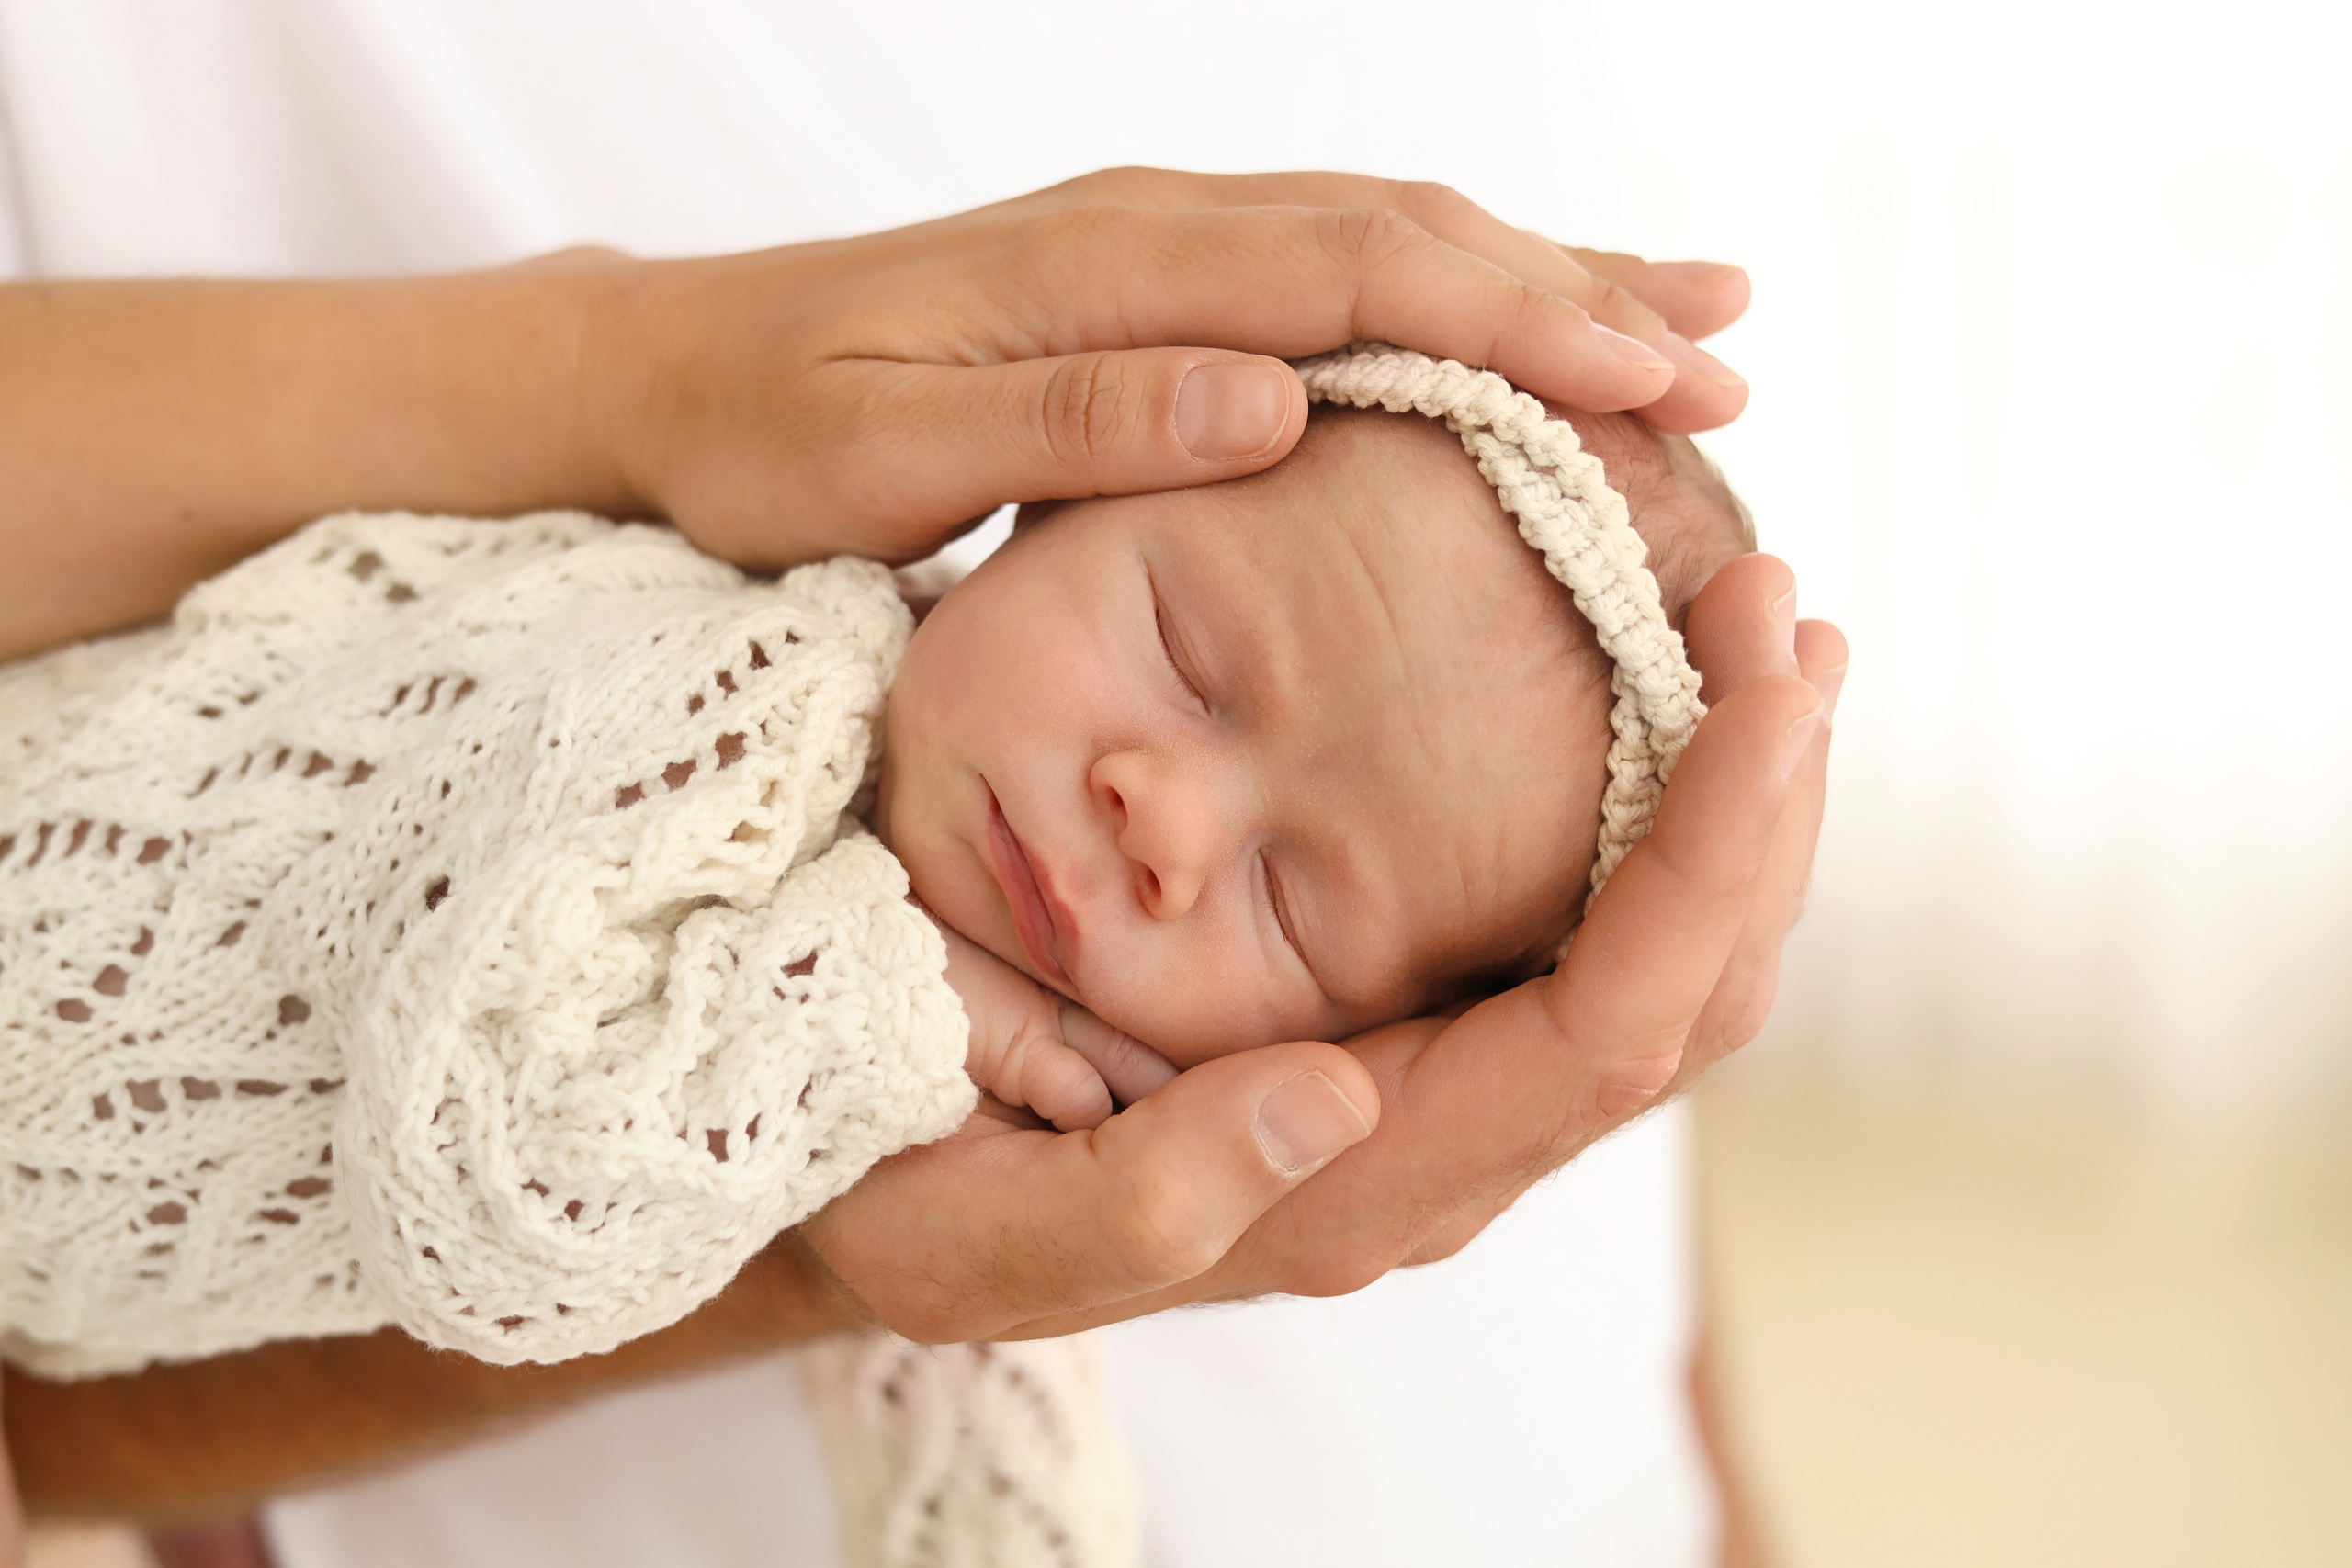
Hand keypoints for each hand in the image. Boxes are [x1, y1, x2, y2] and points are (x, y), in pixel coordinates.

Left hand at [586, 167, 1751, 571]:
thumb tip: (1267, 400)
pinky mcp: (1147, 282)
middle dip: (1575, 293)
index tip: (1652, 375)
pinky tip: (1512, 323)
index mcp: (1109, 271)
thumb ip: (1075, 421)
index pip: (1354, 280)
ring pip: (1386, 240)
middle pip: (1405, 238)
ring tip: (1688, 318)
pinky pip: (1328, 271)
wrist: (668, 374)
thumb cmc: (763, 435)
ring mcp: (1154, 245)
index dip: (1514, 326)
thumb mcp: (885, 452)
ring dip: (1538, 279)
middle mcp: (1153, 233)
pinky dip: (1445, 293)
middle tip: (1731, 353)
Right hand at [803, 554, 1841, 1339]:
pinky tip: (1663, 706)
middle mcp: (1437, 1148)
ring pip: (1660, 964)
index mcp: (1358, 1187)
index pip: (1608, 1033)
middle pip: (1682, 995)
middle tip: (1787, 616)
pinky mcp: (1414, 1028)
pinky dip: (1654, 814)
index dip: (1713, 858)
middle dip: (1762, 804)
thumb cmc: (916, 1203)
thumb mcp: (977, 1223)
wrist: (890, 1196)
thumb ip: (1143, 1193)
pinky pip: (1588, 932)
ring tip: (1765, 637)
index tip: (1771, 687)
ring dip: (1732, 800)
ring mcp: (1438, 1088)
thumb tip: (1338, 1093)